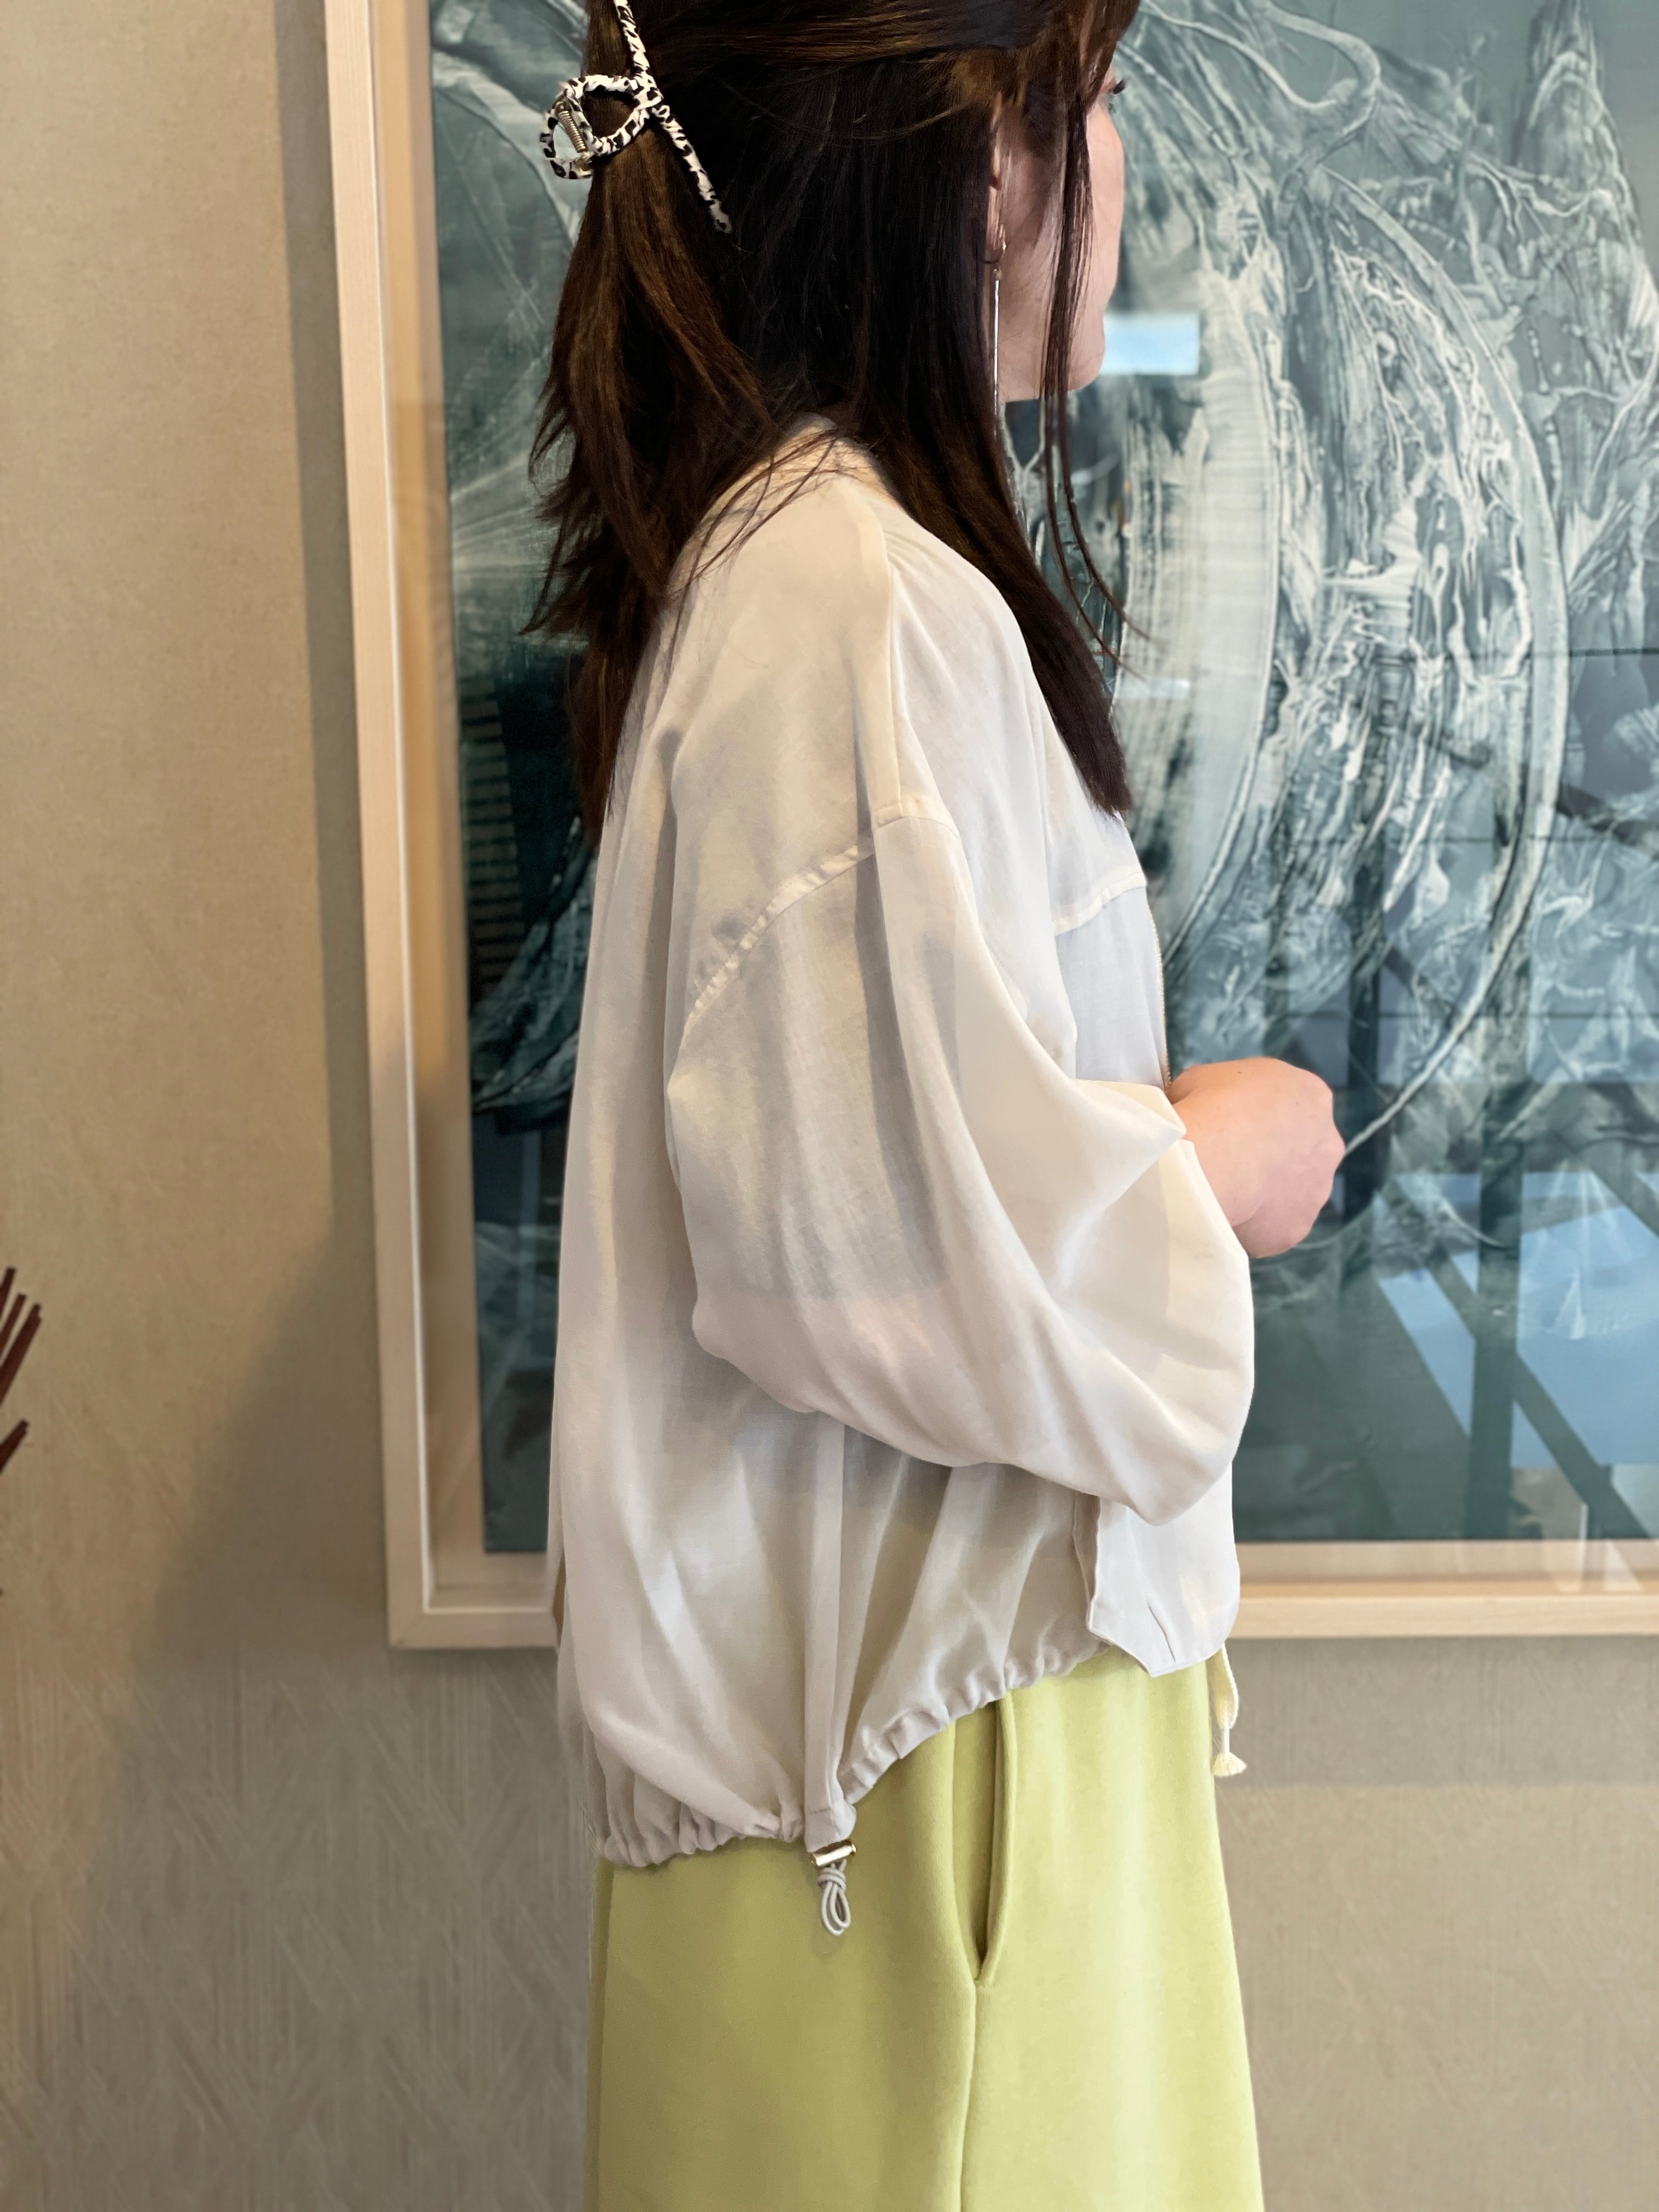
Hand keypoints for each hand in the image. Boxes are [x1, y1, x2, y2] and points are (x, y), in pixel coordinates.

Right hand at [1166, 1059, 1343, 1257]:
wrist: (1213, 1158)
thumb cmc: (1210, 1105)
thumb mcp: (1205, 1078)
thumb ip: (1216, 1093)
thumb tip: (1199, 1108)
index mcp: (1311, 1098)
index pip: (1290, 1107)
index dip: (1257, 1117)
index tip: (1231, 1125)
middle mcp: (1327, 1144)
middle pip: (1298, 1153)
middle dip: (1269, 1158)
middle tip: (1228, 1161)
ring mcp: (1317, 1190)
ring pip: (1289, 1194)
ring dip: (1263, 1194)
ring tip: (1221, 1191)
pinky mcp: (1295, 1228)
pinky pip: (1270, 1228)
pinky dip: (1249, 1226)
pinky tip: (1220, 1216)